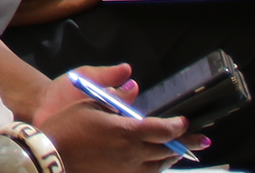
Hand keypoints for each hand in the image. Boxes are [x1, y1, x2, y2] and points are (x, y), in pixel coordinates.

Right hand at [36, 67, 201, 171]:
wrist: (51, 155)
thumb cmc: (67, 125)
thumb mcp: (90, 104)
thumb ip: (115, 100)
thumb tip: (133, 90)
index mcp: (126, 131)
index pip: (163, 130)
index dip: (178, 126)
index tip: (185, 121)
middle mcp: (133, 153)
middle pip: (168, 150)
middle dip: (187, 144)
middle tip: (202, 141)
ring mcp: (128, 169)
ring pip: (160, 165)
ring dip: (172, 157)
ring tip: (181, 151)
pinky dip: (157, 168)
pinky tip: (158, 164)